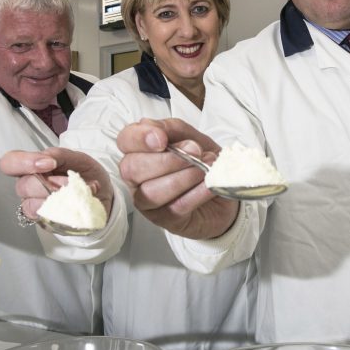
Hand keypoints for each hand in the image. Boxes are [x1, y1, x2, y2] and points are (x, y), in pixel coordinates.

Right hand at [0, 148, 112, 220]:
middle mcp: (28, 188)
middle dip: (49, 183)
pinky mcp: (46, 224)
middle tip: (69, 182)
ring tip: (78, 193)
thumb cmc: (84, 173)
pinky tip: (78, 205)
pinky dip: (66, 211)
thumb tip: (46, 159)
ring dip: (58, 198)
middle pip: (23, 186)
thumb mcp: (76, 157)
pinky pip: (47, 221)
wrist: (104, 194)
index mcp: (31, 168)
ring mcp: (35, 207)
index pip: (9, 163)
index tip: (48, 163)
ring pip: (32, 206)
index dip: (23, 162)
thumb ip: (59, 155)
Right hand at [117, 118, 238, 238]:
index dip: (139, 138)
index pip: (125, 140)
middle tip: (195, 152)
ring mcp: (147, 201)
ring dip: (183, 178)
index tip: (162, 139)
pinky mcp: (164, 219)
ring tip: (205, 170)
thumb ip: (174, 129)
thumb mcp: (192, 137)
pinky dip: (195, 194)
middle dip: (167, 160)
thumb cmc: (202, 160)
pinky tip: (209, 185)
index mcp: (139, 150)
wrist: (224, 187)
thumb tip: (161, 132)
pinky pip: (175, 207)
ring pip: (151, 191)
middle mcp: (136, 177)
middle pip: (133, 168)